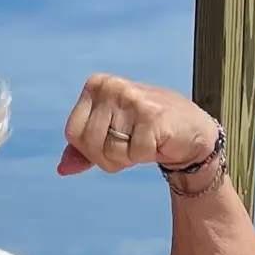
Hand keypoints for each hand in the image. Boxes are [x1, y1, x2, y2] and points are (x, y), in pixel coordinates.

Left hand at [57, 75, 219, 177]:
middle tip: (133, 142)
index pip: (72, 133)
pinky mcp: (150, 115)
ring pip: (110, 152)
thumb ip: (84, 149)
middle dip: (110, 156)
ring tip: (146, 140)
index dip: (91, 149)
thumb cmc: (148, 131)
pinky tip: (159, 141)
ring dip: (129, 157)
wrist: (192, 131)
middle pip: (89, 144)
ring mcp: (130, 98)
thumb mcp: (111, 134)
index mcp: (96, 85)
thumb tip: (62, 169)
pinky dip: (146, 156)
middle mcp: (110, 86)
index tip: (115, 139)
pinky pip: (134, 154)